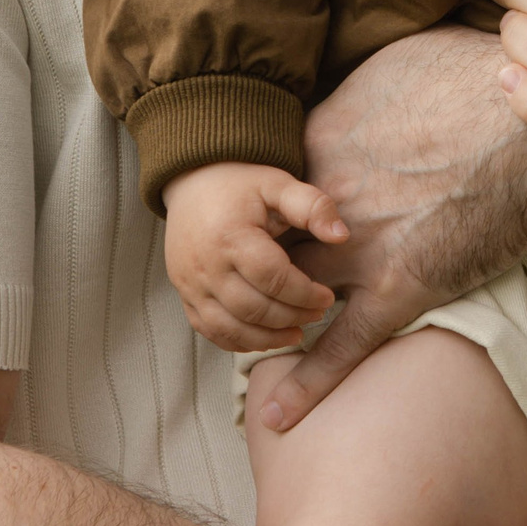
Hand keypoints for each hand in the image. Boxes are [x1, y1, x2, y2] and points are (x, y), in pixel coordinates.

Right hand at [160, 163, 343, 352]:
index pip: (273, 278)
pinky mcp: (185, 295)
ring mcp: (191, 284)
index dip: (304, 293)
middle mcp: (206, 265)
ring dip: (266, 338)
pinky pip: (209, 331)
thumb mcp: (279, 184)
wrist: (192, 184)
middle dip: (291, 317)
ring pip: (229, 328)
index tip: (327, 296)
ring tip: (296, 334)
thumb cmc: (241, 185)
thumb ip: (312, 206)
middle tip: (317, 314)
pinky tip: (265, 337)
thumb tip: (341, 235)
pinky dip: (238, 341)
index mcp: (231, 236)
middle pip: (252, 308)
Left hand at [266, 27, 526, 430]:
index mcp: (323, 142)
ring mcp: (361, 249)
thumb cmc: (477, 79)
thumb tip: (355, 84)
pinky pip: (342, 346)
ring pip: (289, 296)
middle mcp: (328, 200)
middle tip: (239, 285)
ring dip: (269, 321)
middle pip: (264, 244)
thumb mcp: (399, 58)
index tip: (254, 219)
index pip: (265, 188)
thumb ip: (361, 82)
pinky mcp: (401, 289)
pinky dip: (308, 383)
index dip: (259, 208)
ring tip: (249, 345)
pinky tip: (277, 416)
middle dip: (249, 267)